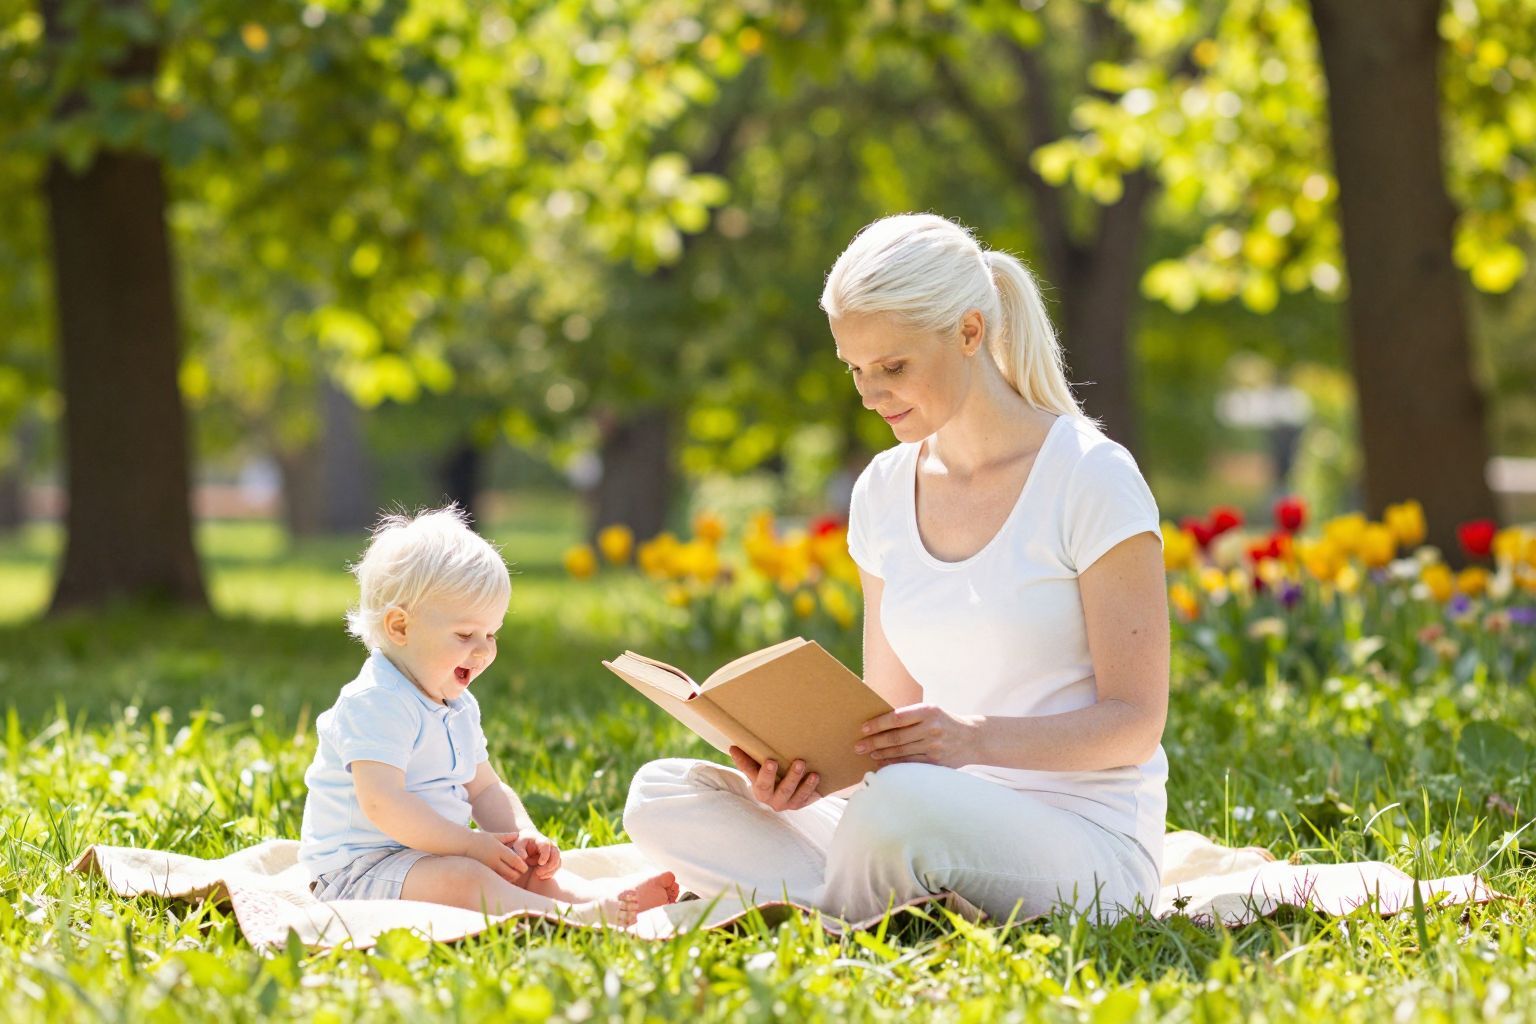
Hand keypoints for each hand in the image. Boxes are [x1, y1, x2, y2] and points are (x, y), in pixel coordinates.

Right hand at [465, 830, 529, 883]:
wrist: (461, 846)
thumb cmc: (479, 840)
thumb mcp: (493, 836)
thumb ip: (506, 837)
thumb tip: (517, 834)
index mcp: (499, 850)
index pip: (515, 861)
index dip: (522, 866)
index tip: (525, 867)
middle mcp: (494, 860)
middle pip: (512, 873)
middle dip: (518, 874)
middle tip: (520, 872)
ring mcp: (488, 869)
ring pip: (504, 879)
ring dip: (510, 878)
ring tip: (511, 874)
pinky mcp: (483, 874)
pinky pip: (496, 881)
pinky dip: (502, 881)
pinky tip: (502, 877)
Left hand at [511, 832, 561, 879]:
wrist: (526, 845)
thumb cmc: (522, 844)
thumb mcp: (518, 845)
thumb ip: (519, 850)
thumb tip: (525, 857)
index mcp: (541, 840)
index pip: (547, 846)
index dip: (545, 855)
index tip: (540, 863)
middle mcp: (550, 845)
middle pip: (556, 855)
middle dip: (549, 865)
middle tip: (538, 873)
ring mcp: (553, 853)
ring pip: (558, 862)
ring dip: (550, 871)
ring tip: (539, 876)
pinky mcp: (554, 860)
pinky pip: (556, 867)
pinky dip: (550, 873)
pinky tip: (541, 877)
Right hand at [727, 746, 821, 811]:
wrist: (788, 792)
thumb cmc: (771, 775)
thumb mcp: (759, 768)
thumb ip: (748, 759)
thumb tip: (732, 747)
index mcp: (757, 788)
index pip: (754, 777)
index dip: (757, 770)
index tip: (767, 760)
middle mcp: (771, 799)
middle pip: (771, 788)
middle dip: (773, 775)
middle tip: (775, 761)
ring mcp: (786, 803)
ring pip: (791, 793)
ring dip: (796, 779)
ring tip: (801, 764)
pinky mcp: (800, 803)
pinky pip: (806, 797)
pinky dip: (810, 787)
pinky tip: (815, 775)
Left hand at [854, 703, 979, 768]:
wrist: (973, 738)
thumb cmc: (944, 721)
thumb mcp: (931, 711)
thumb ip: (910, 716)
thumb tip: (879, 722)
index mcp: (928, 711)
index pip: (897, 718)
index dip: (878, 724)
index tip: (863, 729)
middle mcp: (931, 728)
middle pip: (896, 737)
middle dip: (874, 742)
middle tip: (858, 746)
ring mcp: (934, 746)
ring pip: (901, 752)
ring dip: (882, 754)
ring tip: (869, 754)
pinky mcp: (936, 762)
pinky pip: (910, 764)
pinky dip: (894, 764)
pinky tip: (883, 764)